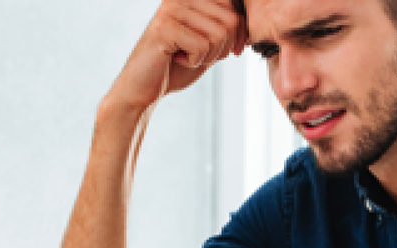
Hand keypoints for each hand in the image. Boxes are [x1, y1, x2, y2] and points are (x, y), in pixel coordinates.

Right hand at [106, 0, 247, 111]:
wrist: (142, 90)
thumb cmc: (176, 67)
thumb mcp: (209, 43)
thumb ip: (227, 27)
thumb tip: (254, 19)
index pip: (234, 8)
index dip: (237, 35)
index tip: (222, 50)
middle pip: (230, 21)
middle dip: (221, 47)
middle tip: (197, 55)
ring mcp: (171, 10)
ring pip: (218, 34)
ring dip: (207, 55)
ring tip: (185, 56)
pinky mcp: (164, 28)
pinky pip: (202, 46)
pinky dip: (194, 62)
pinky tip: (175, 59)